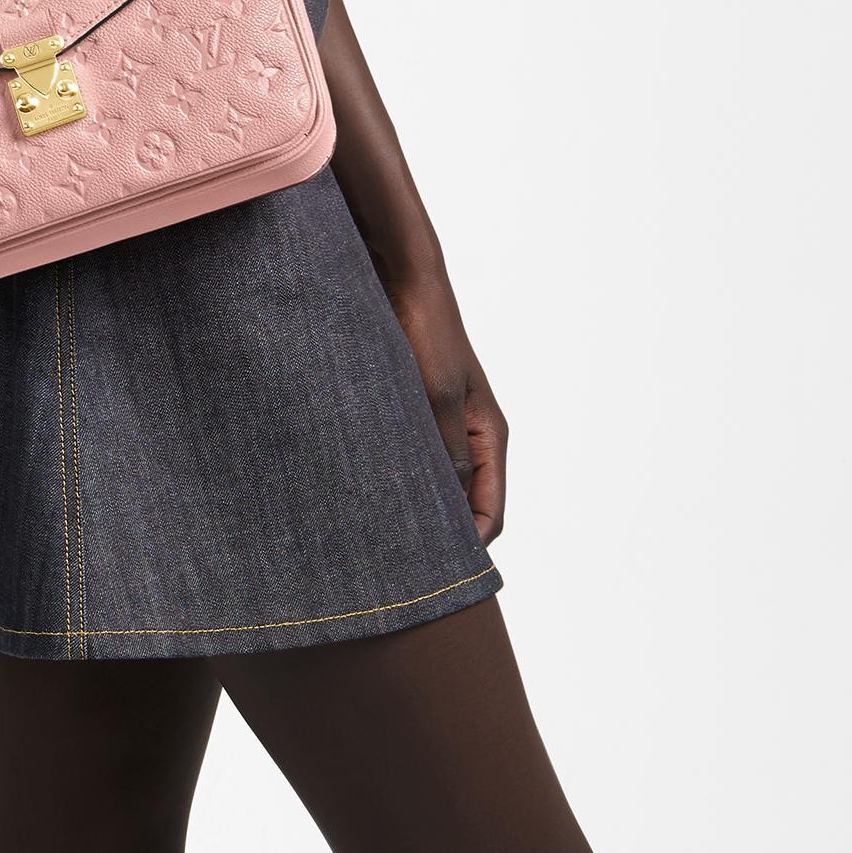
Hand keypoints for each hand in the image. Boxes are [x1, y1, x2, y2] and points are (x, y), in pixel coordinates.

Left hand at [386, 271, 507, 544]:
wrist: (401, 277)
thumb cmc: (425, 331)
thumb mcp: (437, 396)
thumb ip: (445, 452)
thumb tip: (445, 508)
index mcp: (487, 435)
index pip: (490, 512)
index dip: (469, 547)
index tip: (438, 575)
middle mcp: (468, 433)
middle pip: (463, 502)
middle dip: (438, 533)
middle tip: (400, 563)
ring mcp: (439, 420)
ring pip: (433, 479)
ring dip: (412, 503)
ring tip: (376, 532)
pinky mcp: (410, 406)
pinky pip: (408, 454)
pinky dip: (393, 473)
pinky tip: (361, 486)